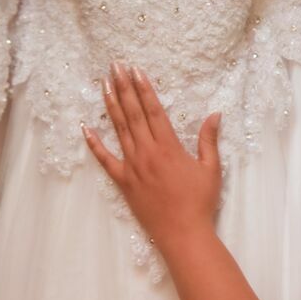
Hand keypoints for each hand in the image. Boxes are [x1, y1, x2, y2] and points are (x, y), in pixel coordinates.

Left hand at [83, 63, 221, 251]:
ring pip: (119, 130)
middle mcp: (147, 152)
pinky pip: (105, 160)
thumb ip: (209, 140)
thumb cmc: (200, 202)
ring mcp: (133, 167)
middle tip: (114, 66)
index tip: (135, 70)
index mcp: (169, 147)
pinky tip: (85, 127)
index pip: (153, 110)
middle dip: (124, 88)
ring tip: (104, 84)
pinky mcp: (123, 182)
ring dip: (111, 106)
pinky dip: (94, 143)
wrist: (183, 233)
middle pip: (133, 113)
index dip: (144, 88)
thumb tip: (215, 114)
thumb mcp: (211, 168)